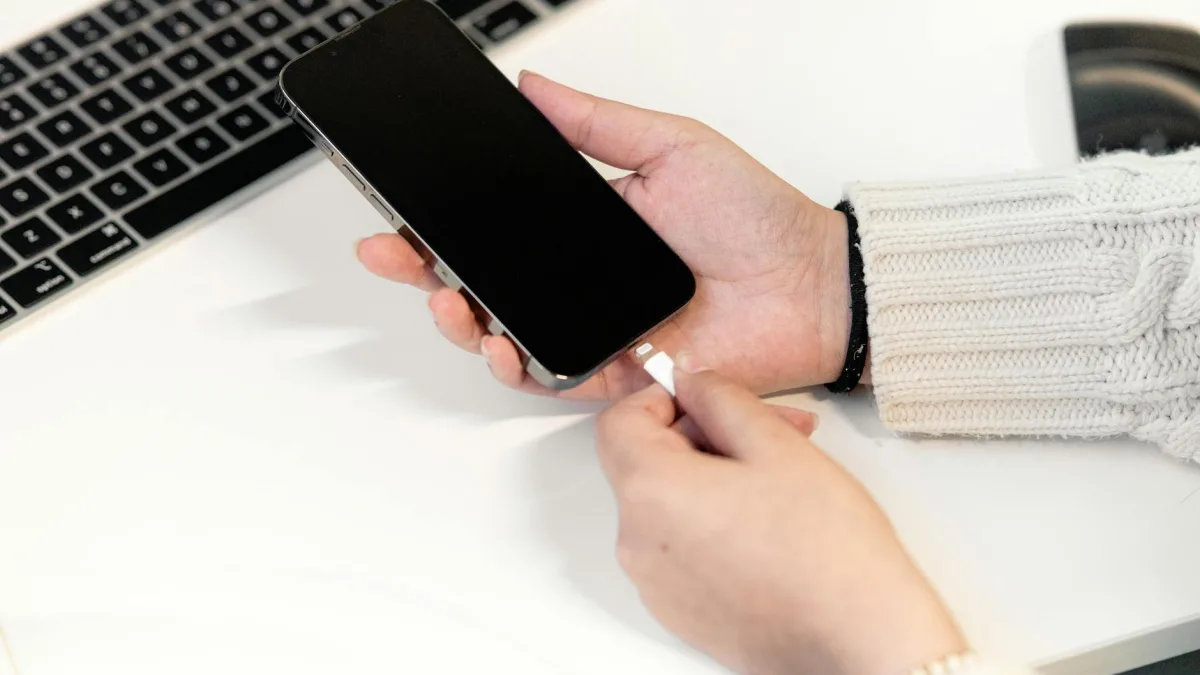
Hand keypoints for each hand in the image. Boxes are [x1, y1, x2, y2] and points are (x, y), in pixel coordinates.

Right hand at [357, 73, 851, 399]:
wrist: (810, 283)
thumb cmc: (756, 215)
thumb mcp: (671, 146)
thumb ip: (596, 123)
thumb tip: (532, 88)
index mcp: (586, 227)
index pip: (498, 227)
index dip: (445, 222)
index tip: (401, 209)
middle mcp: (581, 282)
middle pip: (486, 282)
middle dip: (427, 271)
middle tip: (393, 252)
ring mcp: (595, 329)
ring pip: (505, 334)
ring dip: (462, 320)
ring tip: (443, 296)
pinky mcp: (617, 373)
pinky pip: (552, 376)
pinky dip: (517, 367)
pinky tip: (496, 343)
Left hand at [595, 355, 965, 674]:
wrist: (858, 642)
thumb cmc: (827, 553)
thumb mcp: (775, 444)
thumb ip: (720, 398)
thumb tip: (692, 383)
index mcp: (651, 492)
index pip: (620, 422)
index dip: (660, 397)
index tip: (701, 395)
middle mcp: (638, 543)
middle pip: (645, 463)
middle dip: (702, 435)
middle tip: (769, 431)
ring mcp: (655, 584)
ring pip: (667, 505)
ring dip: (711, 478)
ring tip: (778, 480)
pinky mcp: (678, 611)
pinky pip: (679, 547)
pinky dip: (710, 523)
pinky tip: (767, 524)